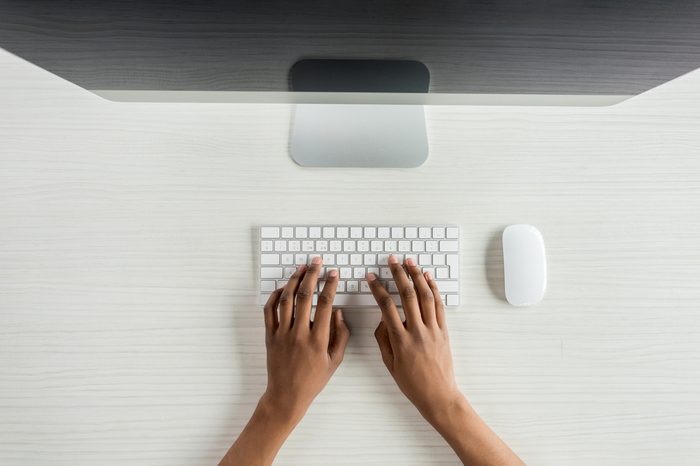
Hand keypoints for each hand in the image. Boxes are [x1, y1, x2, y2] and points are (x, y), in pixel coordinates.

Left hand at [220, 257, 349, 465]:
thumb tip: (338, 312)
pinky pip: (269, 311)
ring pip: (285, 300)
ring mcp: (282, 334)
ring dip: (293, 281)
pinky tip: (282, 288)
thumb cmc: (313, 379)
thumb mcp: (335, 361)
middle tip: (317, 262)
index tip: (334, 273)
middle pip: (304, 297)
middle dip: (312, 275)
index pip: (325, 305)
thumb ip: (341, 335)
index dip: (330, 285)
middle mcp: (299, 334)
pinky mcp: (269, 336)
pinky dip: (274, 296)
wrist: (287, 395)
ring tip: (301, 268)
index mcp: (318, 340)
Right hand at [367, 255, 460, 421]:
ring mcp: (433, 330)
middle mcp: (417, 332)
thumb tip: (382, 318)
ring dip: (417, 276)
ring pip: (425, 296)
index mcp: (401, 341)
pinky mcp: (444, 331)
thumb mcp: (389, 363)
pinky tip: (428, 278)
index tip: (372, 277)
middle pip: (408, 296)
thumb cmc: (412, 382)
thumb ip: (384, 339)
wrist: (438, 394)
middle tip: (392, 260)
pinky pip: (439, 306)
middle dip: (399, 274)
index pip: (387, 307)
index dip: (378, 289)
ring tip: (410, 262)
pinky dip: (434, 289)